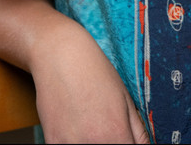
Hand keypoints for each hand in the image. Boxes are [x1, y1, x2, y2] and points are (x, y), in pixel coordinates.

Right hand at [31, 20, 149, 143]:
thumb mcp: (126, 98)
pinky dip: (75, 141)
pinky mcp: (52, 142)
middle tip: (107, 127)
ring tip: (91, 124)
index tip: (126, 139)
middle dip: (114, 142)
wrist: (60, 54)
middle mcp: (94, 144)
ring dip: (93, 142)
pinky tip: (76, 126)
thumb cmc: (94, 70)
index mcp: (116, 134)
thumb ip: (138, 132)